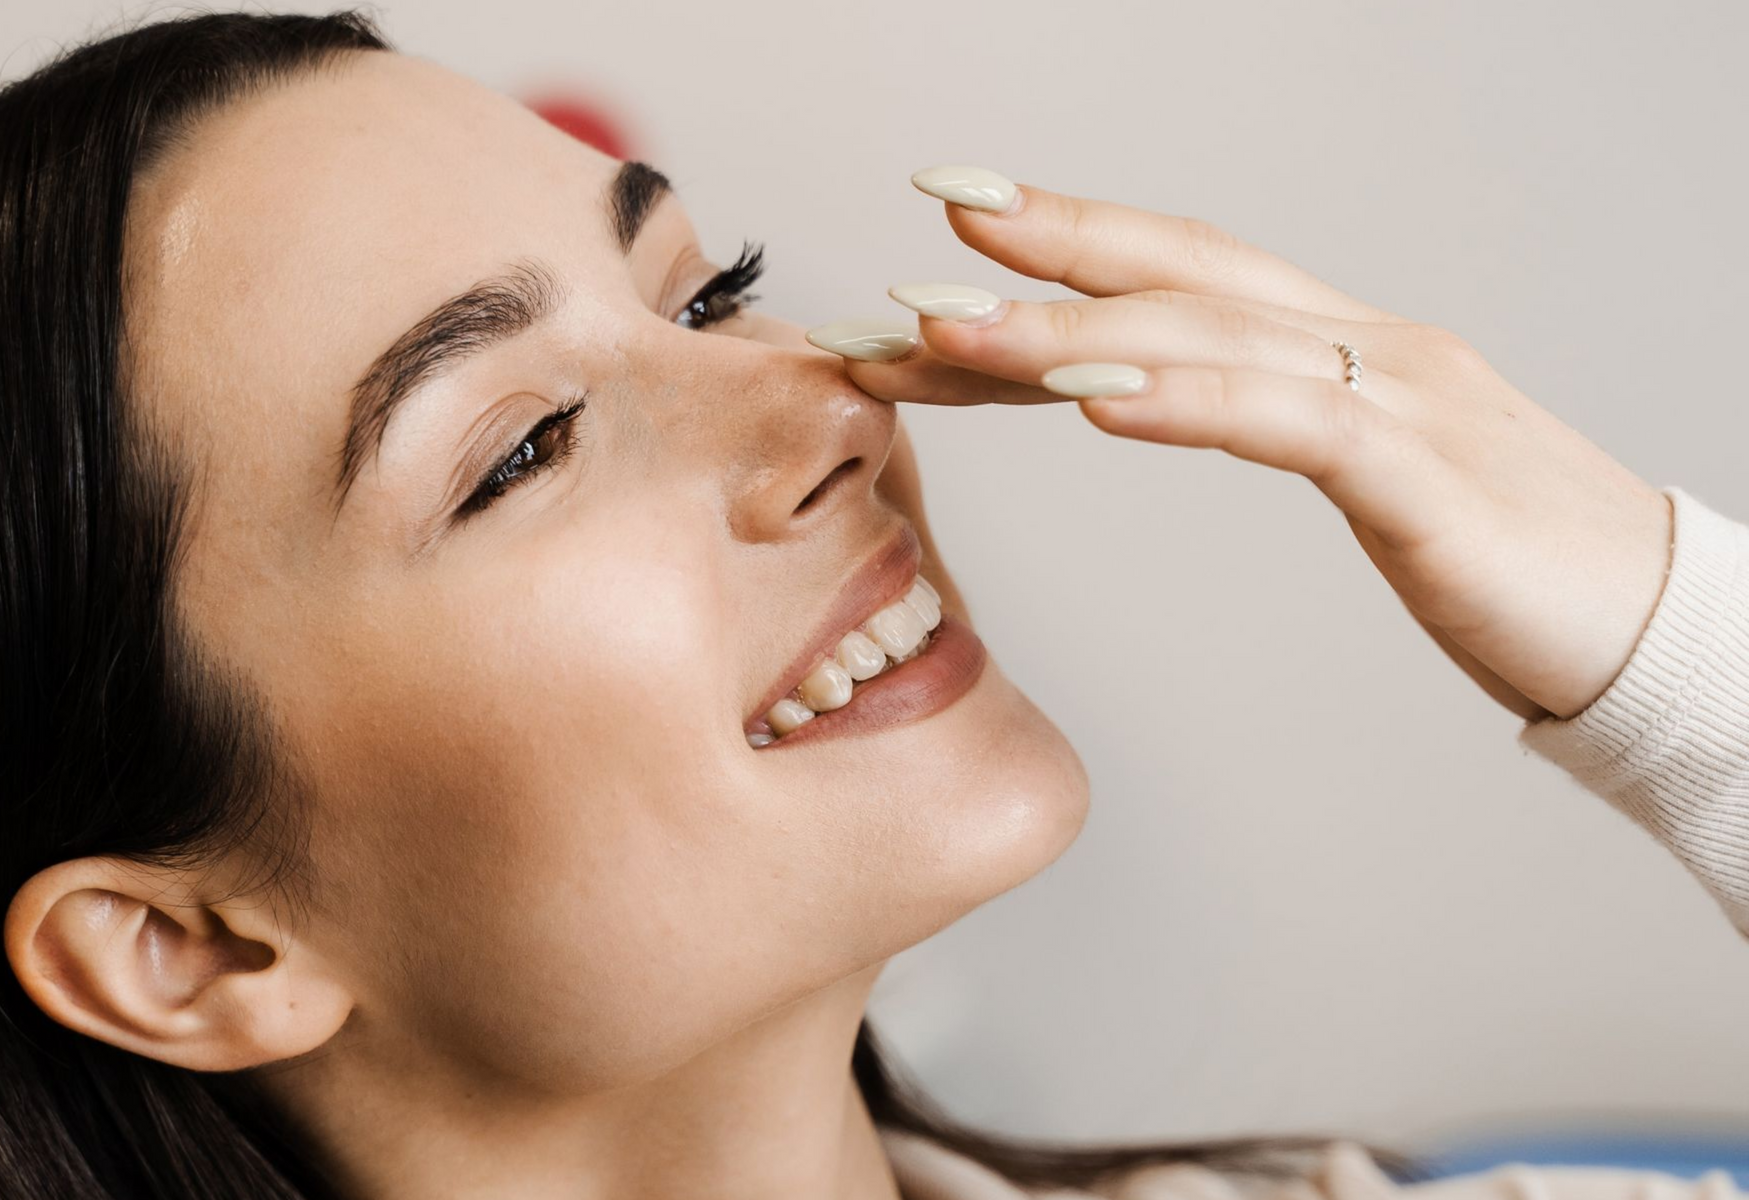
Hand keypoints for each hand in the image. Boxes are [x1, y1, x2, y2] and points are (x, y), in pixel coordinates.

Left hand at [809, 167, 1672, 721]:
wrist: (1662, 633)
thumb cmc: (1512, 570)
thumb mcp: (1374, 484)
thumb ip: (1271, 426)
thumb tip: (1154, 404)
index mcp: (1347, 350)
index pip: (1181, 277)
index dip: (1068, 244)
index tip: (955, 239)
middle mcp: (1369, 348)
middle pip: (1176, 278)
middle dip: (1040, 251)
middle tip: (916, 239)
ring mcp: (1402, 401)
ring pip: (1208, 338)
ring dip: (1065, 331)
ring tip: (946, 328)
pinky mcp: (1427, 483)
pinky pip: (1289, 427)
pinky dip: (1186, 404)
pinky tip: (1096, 402)